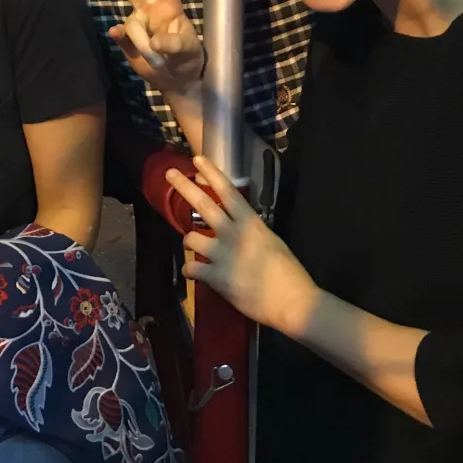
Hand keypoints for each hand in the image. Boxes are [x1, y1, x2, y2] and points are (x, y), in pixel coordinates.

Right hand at [90, 0, 204, 100]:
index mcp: (169, 4)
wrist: (176, 79)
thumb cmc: (188, 58)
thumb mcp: (190, 51)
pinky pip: (120, 35)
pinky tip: (118, 35)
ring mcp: (136, 23)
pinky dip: (120, 38)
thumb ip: (175, 44)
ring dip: (145, 44)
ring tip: (160, 60)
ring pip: (132, 26)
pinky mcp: (126, 39)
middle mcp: (149, 8)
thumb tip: (154, 42)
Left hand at [165, 153, 320, 337]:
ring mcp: (222, 255)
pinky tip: (194, 273)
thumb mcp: (271, 242)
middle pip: (203, 204)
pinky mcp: (215, 277)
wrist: (292, 302)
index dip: (211, 173)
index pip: (228, 191)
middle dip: (183, 186)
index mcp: (251, 223)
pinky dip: (190, 271)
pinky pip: (190, 268)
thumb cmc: (289, 273)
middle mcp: (233, 234)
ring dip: (190, 242)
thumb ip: (252, 232)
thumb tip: (239, 228)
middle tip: (169, 174)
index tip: (197, 159)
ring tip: (196, 249)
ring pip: (190, 238)